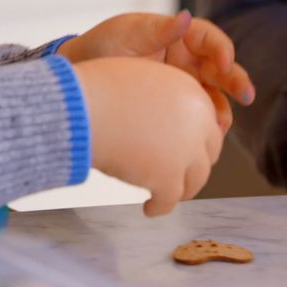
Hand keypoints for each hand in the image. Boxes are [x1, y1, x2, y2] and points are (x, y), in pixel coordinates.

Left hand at [57, 11, 254, 132]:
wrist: (82, 77)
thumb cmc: (104, 47)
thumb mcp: (129, 33)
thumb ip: (159, 29)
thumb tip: (185, 17)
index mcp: (182, 36)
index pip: (210, 39)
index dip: (222, 49)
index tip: (225, 61)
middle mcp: (191, 60)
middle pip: (222, 69)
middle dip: (236, 81)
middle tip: (246, 95)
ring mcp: (187, 85)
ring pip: (216, 96)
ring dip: (224, 109)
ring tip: (222, 124)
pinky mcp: (180, 106)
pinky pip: (199, 115)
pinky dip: (205, 125)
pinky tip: (206, 135)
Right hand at [73, 58, 222, 216]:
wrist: (79, 107)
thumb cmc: (95, 90)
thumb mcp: (140, 78)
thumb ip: (157, 96)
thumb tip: (153, 114)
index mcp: (190, 93)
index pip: (206, 123)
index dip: (195, 139)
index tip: (184, 149)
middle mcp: (196, 122)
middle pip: (207, 152)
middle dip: (194, 164)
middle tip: (180, 173)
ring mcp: (185, 151)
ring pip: (195, 179)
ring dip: (183, 188)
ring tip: (168, 194)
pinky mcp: (168, 177)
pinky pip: (170, 199)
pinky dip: (160, 206)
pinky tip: (150, 208)